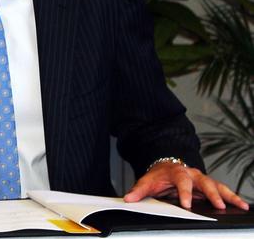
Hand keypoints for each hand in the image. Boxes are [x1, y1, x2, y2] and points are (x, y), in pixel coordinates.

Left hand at [124, 162, 248, 210]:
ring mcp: (202, 179)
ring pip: (218, 185)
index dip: (184, 193)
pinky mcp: (209, 185)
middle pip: (204, 182)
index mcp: (177, 172)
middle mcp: (193, 174)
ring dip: (229, 195)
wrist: (166, 165)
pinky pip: (223, 190)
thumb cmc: (159, 175)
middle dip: (212, 194)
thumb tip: (128, 198)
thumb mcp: (147, 181)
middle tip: (219, 205)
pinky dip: (232, 197)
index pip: (181, 182)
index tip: (186, 204)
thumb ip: (139, 190)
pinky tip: (242, 205)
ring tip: (240, 205)